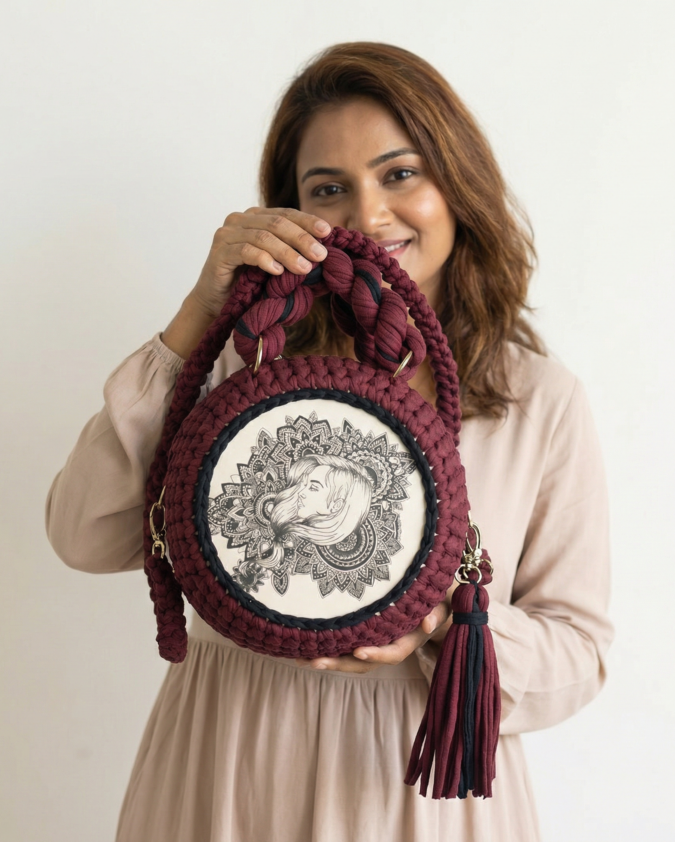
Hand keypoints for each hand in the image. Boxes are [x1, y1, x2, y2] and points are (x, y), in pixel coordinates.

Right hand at [191, 207, 331, 319]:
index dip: (307, 221)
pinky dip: (265, 260)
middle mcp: (240, 220)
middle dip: (301, 239)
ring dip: (287, 253)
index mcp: (256, 217)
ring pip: (263, 237)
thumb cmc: (249, 282)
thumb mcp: (276, 263)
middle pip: (277, 223)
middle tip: (320, 255)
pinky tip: (278, 271)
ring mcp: (227, 235)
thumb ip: (292, 252)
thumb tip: (323, 251)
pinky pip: (245, 252)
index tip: (328, 232)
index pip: (286, 213)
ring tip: (304, 268)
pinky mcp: (219, 253)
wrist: (219, 301)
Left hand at [295, 581, 458, 674]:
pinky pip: (346, 647)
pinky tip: (304, 645)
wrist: (436, 598)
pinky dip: (328, 648)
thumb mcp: (444, 601)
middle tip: (315, 661)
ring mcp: (377, 641)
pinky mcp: (366, 635)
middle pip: (365, 662)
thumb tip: (428, 623)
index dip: (377, 654)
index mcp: (409, 638)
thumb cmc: (438, 596)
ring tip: (301, 658)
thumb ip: (437, 611)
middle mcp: (391, 644)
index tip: (359, 652)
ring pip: (351, 659)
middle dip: (340, 663)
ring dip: (327, 660)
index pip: (393, 653)